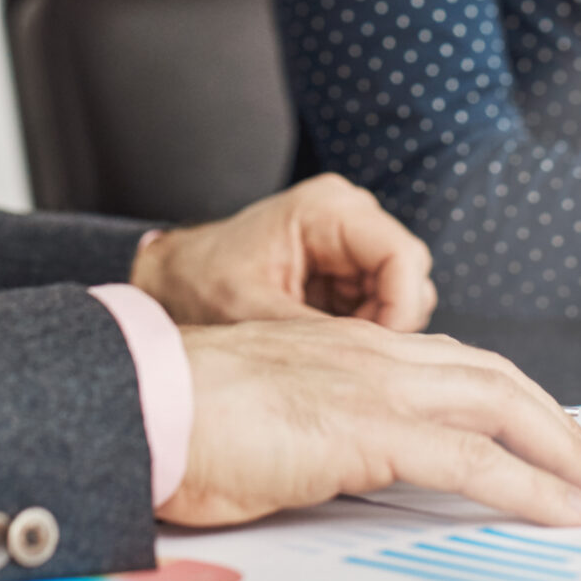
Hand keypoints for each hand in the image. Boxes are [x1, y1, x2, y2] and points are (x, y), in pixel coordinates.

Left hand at [131, 173, 436, 329]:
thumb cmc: (200, 283)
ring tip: (327, 349)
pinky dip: (362, 329)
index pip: (402, 255)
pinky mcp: (345, 266)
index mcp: (327, 209)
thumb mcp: (253, 313)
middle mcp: (348, 215)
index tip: (375, 352)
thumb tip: (368, 371)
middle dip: (387, 322)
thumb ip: (316, 335)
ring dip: (375, 329)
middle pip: (408, 274)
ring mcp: (349, 240)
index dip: (400, 309)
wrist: (171, 280)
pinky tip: (325, 342)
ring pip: (400, 292)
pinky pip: (379, 302)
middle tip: (345, 354)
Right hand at [160, 318, 580, 527]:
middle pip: (493, 377)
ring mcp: (374, 387)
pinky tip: (560, 508)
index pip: (453, 364)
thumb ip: (317, 434)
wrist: (139, 403)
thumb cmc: (181, 420)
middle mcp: (371, 355)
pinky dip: (529, 484)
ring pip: (500, 406)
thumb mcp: (269, 420)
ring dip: (560, 449)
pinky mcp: (368, 432)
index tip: (541, 430)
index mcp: (347, 349)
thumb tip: (339, 470)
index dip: (507, 396)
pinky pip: (471, 460)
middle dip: (553, 420)